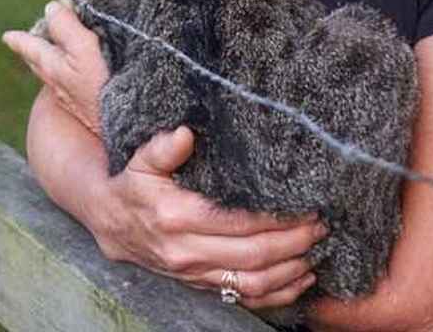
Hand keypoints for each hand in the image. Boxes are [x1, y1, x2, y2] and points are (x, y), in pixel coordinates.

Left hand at [3, 3, 105, 134]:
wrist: (116, 125)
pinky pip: (69, 81)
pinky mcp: (85, 101)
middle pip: (38, 61)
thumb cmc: (97, 89)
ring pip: (52, 72)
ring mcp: (70, 94)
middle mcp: (57, 81)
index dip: (20, 39)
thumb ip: (66, 29)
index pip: (31, 47)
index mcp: (51, 66)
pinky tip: (78, 71)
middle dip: (33, 49)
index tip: (6, 36)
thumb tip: (51, 8)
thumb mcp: (82, 51)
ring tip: (52, 50)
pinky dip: (68, 70)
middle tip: (28, 39)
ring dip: (50, 59)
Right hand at [99, 125, 323, 311]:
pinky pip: (242, 298)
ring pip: (251, 283)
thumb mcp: (141, 160)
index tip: (304, 205)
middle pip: (252, 255)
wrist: (111, 221)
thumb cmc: (133, 185)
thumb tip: (186, 134)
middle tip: (321, 226)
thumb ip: (163, 148)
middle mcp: (188, 252)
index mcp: (177, 217)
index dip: (275, 217)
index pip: (237, 222)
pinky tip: (301, 280)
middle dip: (293, 243)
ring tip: (318, 252)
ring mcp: (195, 274)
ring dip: (290, 271)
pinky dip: (276, 294)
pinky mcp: (200, 285)